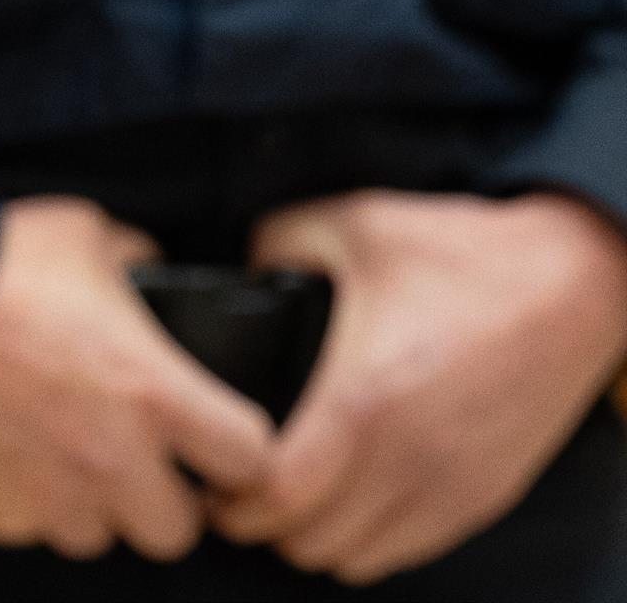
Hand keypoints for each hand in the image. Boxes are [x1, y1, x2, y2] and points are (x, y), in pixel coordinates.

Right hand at [0, 196, 275, 562]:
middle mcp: (113, 462)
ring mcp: (49, 497)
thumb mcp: (86, 233)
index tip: (220, 435)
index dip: (241, 449)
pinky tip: (8, 447)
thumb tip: (151, 274)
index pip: (251, 462)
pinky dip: (28, 499)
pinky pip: (30, 526)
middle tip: (138, 453)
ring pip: (99, 536)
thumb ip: (138, 263)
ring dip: (93, 502)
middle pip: (177, 530)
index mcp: (154, 393)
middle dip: (165, 496)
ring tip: (64, 448)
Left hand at [214, 189, 626, 584]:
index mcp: (364, 398)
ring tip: (287, 494)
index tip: (209, 473)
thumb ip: (276, 241)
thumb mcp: (353, 222)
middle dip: (258, 521)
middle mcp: (408, 458)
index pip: (279, 495)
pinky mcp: (481, 496)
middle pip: (308, 540)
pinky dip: (364, 539)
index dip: (230, 496)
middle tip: (235, 486)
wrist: (574, 283)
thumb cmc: (463, 253)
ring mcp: (450, 486)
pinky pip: (406, 552)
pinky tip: (346, 497)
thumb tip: (239, 269)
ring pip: (355, 559)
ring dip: (311, 536)